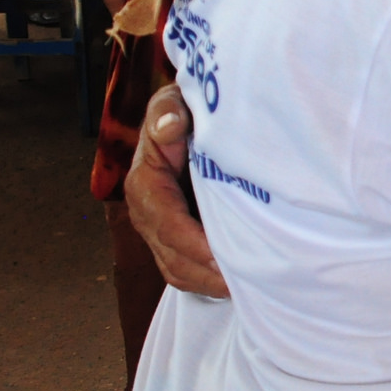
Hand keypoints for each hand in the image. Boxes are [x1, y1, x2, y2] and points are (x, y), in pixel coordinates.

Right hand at [127, 84, 228, 297]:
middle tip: (245, 281)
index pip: (166, 222)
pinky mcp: (172, 241)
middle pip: (173, 256)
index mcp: (144, 184)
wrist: (179, 121)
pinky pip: (185, 272)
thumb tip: (171, 125)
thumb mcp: (172, 102)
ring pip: (179, 271)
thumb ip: (167, 113)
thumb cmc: (180, 110)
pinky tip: (237, 285)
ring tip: (245, 288)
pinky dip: (208, 283)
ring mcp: (157, 232)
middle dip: (206, 272)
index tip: (219, 254)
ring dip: (209, 284)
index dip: (192, 242)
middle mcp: (146, 214)